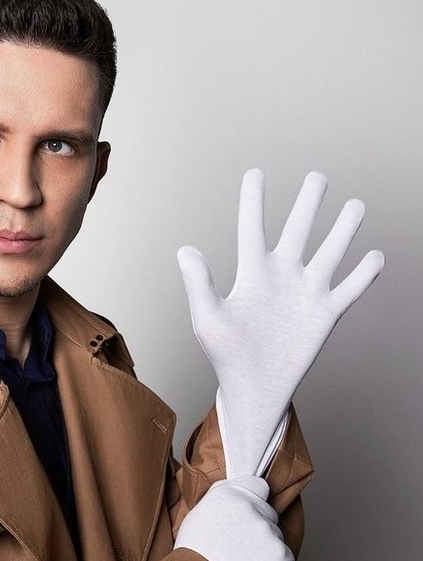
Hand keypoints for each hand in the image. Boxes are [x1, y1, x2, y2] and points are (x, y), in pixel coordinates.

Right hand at [174, 476, 293, 560]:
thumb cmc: (194, 556)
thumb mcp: (197, 515)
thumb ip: (220, 496)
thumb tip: (234, 485)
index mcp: (229, 495)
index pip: (258, 485)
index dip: (253, 499)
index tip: (248, 512)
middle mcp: (251, 508)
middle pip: (267, 512)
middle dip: (258, 526)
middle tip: (239, 545)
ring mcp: (268, 531)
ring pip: (274, 535)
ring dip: (264, 546)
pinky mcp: (282, 555)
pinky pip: (283, 555)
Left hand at [177, 169, 383, 476]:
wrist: (253, 387)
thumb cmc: (225, 354)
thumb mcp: (207, 318)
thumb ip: (199, 283)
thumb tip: (185, 250)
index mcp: (252, 272)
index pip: (253, 227)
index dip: (254, 201)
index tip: (256, 173)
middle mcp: (282, 275)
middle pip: (299, 230)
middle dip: (308, 204)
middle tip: (317, 177)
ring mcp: (306, 292)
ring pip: (330, 252)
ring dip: (343, 230)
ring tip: (355, 206)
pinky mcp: (326, 313)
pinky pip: (350, 288)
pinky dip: (364, 273)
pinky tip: (376, 255)